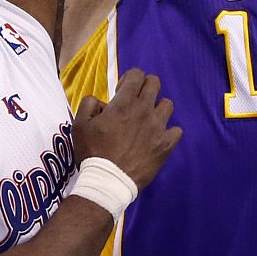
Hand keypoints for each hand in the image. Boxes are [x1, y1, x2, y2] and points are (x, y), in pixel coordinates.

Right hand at [73, 69, 181, 190]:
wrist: (108, 181)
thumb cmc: (92, 152)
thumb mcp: (79, 124)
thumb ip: (89, 103)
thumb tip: (101, 101)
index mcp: (124, 102)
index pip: (137, 74)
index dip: (129, 79)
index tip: (121, 92)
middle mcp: (144, 110)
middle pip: (155, 83)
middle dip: (145, 87)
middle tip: (135, 102)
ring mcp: (158, 127)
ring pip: (167, 104)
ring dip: (157, 108)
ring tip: (147, 120)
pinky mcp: (166, 145)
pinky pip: (176, 130)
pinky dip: (168, 132)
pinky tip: (158, 138)